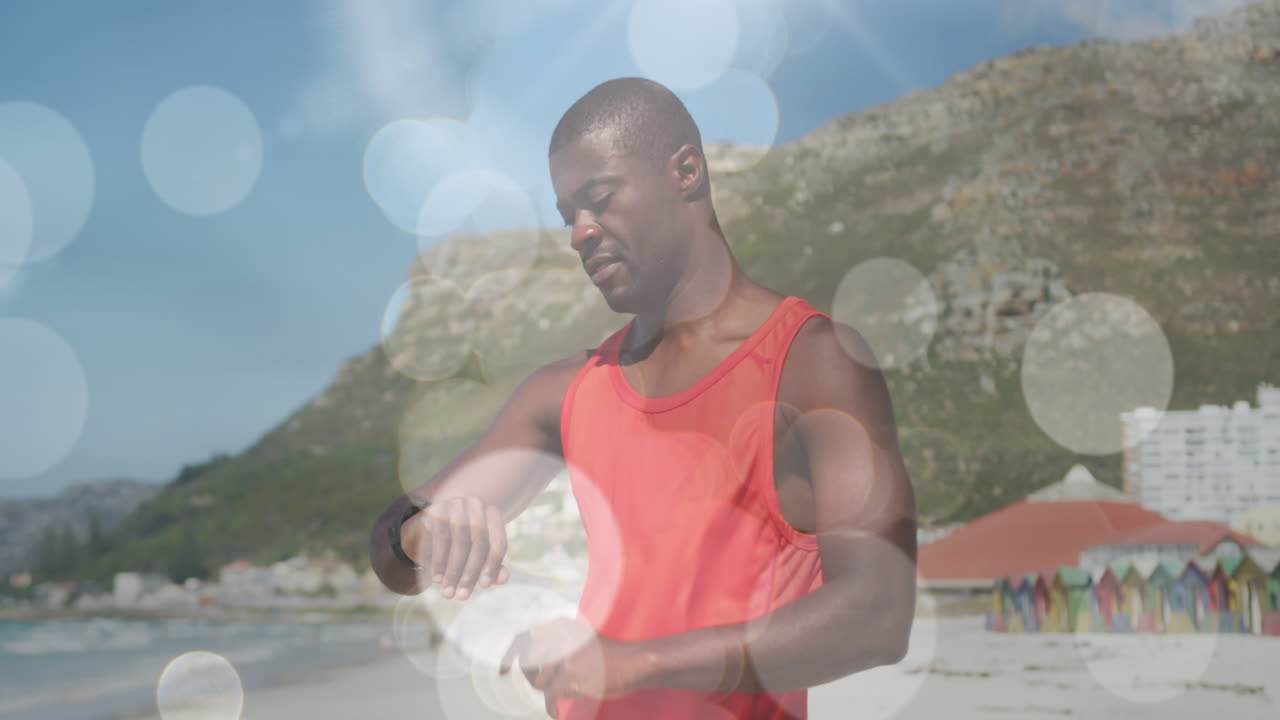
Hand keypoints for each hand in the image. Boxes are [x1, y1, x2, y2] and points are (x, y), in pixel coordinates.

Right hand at [401, 496, 509, 599]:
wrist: (434, 524)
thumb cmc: (463, 542)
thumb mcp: (479, 555)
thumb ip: (493, 567)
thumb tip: (503, 579)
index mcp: (493, 514)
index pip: (498, 543)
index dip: (493, 566)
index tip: (484, 586)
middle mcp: (477, 505)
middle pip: (479, 542)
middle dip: (470, 572)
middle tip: (462, 596)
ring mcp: (457, 504)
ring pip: (459, 541)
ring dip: (453, 571)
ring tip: (448, 593)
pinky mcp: (437, 509)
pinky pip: (440, 538)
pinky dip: (439, 561)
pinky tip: (436, 579)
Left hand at [499, 619, 648, 717]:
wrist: (636, 662)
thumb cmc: (612, 655)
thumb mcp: (583, 640)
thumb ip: (560, 646)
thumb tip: (535, 663)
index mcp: (561, 626)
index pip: (524, 638)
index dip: (509, 655)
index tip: (502, 670)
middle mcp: (559, 638)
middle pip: (527, 662)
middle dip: (530, 677)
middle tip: (544, 685)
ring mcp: (564, 657)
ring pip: (538, 682)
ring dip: (548, 692)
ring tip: (562, 694)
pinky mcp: (571, 676)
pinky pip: (550, 697)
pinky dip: (552, 707)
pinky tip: (557, 710)